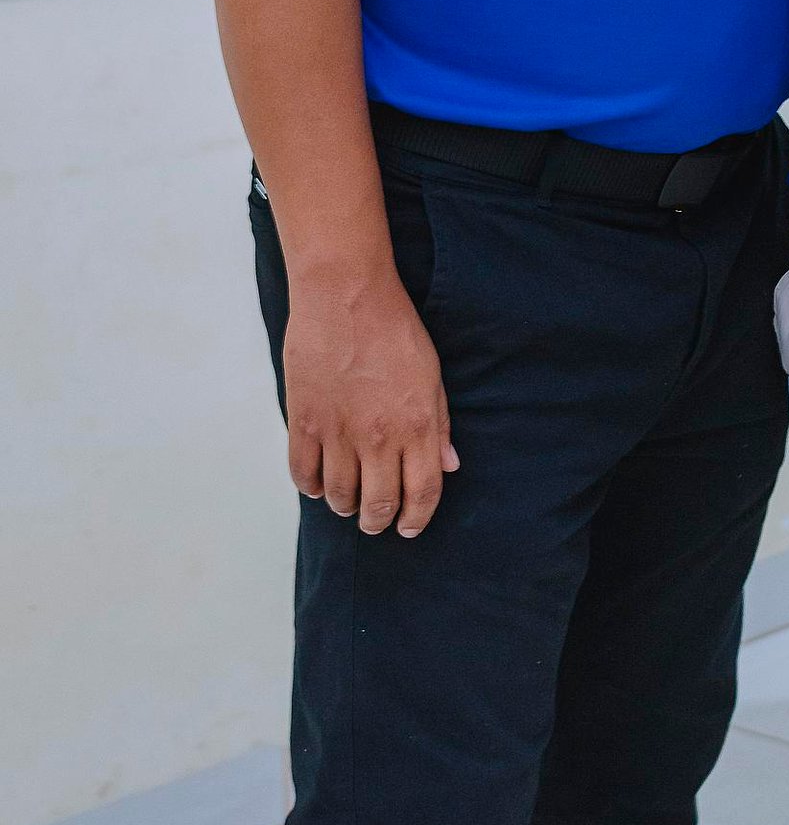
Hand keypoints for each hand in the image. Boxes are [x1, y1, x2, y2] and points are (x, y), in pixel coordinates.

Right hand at [282, 266, 457, 537]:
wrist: (346, 296)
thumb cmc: (394, 329)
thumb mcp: (432, 375)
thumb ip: (439, 424)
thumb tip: (448, 465)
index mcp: (417, 425)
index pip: (422, 492)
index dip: (417, 518)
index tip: (410, 528)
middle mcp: (378, 437)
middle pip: (379, 503)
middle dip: (379, 521)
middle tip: (376, 522)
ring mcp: (338, 432)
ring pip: (340, 495)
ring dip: (346, 507)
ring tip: (349, 505)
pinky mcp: (303, 421)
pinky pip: (304, 472)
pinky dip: (312, 487)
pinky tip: (319, 485)